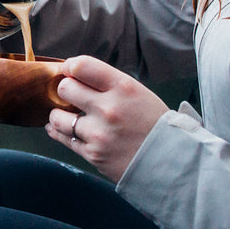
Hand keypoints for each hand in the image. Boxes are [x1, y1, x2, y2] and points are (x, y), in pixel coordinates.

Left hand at [45, 56, 168, 182]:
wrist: (172, 162)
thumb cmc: (155, 124)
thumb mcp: (139, 94)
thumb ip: (109, 84)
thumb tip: (76, 75)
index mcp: (124, 87)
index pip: (82, 66)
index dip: (70, 67)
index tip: (69, 71)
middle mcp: (109, 108)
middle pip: (65, 89)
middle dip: (65, 90)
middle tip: (70, 95)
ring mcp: (99, 133)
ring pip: (58, 117)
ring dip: (59, 114)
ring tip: (64, 114)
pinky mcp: (93, 154)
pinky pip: (64, 139)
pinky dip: (58, 132)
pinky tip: (58, 128)